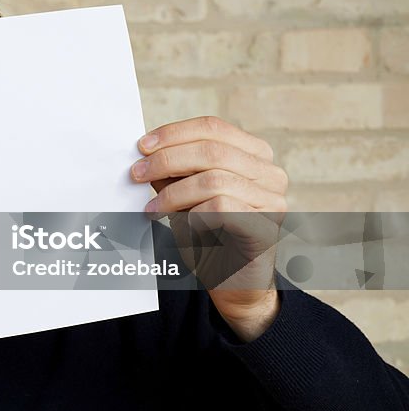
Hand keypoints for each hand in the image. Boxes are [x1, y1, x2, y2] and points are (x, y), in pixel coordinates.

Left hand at [131, 116, 287, 340]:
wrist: (231, 282)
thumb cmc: (207, 234)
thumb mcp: (185, 195)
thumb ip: (173, 171)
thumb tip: (146, 151)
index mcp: (254, 155)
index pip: (213, 128)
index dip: (174, 133)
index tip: (142, 146)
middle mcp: (270, 173)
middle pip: (212, 150)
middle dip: (167, 159)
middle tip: (137, 174)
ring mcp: (273, 200)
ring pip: (214, 179)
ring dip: (174, 193)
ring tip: (153, 208)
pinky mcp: (266, 227)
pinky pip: (222, 208)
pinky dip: (193, 214)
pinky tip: (182, 225)